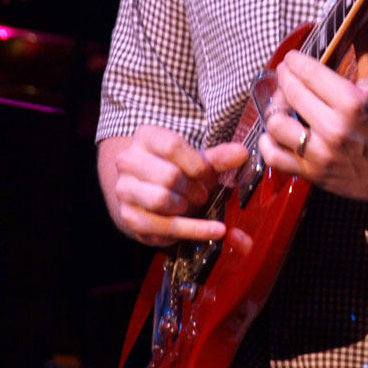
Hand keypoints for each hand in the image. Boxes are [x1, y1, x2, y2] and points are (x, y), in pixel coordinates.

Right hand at [101, 125, 247, 246]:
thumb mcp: (197, 159)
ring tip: (194, 204)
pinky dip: (194, 230)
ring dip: (187, 206)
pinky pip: (164, 226)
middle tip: (203, 193)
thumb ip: (218, 157)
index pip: (172, 146)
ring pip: (161, 200)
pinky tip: (215, 230)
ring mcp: (124, 190)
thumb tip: (242, 153)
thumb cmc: (176, 170)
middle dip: (194, 189)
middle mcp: (128, 161)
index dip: (197, 164)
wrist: (147, 193)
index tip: (209, 175)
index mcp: (145, 137)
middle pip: (169, 176)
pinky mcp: (129, 217)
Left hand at [255, 50, 367, 208]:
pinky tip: (277, 132)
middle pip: (290, 93)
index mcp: (352, 101)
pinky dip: (269, 143)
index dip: (294, 61)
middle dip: (284, 78)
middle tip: (285, 74)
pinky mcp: (313, 174)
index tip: (291, 58)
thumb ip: (366, 47)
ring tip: (283, 104)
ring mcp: (321, 154)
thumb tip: (359, 16)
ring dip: (276, 110)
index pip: (308, 72)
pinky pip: (274, 157)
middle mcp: (334, 128)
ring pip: (276, 124)